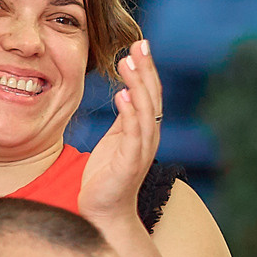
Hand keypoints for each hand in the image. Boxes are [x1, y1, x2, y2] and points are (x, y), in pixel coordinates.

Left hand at [81, 40, 163, 224]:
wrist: (104, 212)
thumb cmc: (108, 176)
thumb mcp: (116, 140)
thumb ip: (124, 118)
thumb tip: (126, 90)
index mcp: (145, 130)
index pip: (149, 93)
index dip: (146, 69)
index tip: (139, 45)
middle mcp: (149, 137)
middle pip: (151, 97)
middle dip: (146, 70)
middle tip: (139, 45)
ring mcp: (142, 150)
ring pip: (145, 111)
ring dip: (138, 85)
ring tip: (128, 63)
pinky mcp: (129, 163)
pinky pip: (132, 133)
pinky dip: (129, 113)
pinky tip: (122, 95)